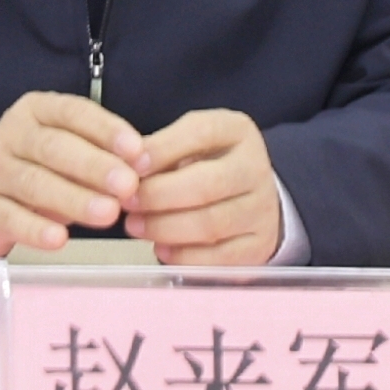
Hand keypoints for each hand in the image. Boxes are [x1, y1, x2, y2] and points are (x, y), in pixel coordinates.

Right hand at [0, 91, 148, 259]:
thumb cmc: (36, 167)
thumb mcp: (66, 149)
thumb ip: (101, 153)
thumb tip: (144, 166)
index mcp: (36, 110)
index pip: (73, 112)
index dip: (106, 129)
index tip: (137, 150)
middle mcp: (11, 135)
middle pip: (54, 147)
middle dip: (95, 166)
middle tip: (128, 186)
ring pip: (35, 183)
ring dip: (74, 199)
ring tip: (108, 214)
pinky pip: (10, 218)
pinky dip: (36, 230)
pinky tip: (60, 238)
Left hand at [122, 109, 280, 265]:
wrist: (249, 197)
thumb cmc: (207, 165)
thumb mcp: (188, 143)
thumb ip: (159, 150)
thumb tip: (126, 165)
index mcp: (237, 131)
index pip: (201, 133)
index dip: (162, 150)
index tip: (130, 165)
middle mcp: (256, 168)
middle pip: (206, 185)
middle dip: (157, 196)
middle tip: (127, 202)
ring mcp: (262, 209)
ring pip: (210, 224)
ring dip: (164, 228)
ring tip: (135, 226)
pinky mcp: (260, 246)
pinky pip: (218, 258)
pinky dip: (183, 256)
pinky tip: (161, 248)